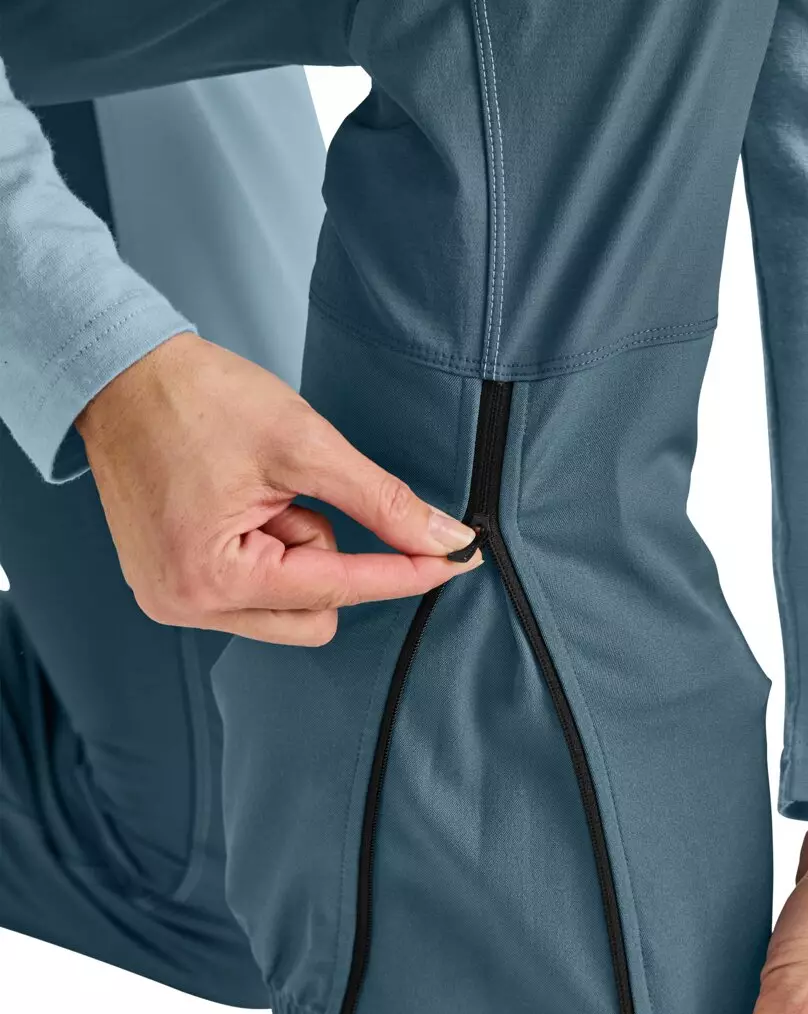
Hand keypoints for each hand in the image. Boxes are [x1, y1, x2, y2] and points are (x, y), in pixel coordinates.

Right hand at [76, 333, 482, 644]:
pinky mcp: (173, 587)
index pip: (340, 588)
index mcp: (212, 578)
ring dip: (296, 554)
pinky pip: (256, 595)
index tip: (458, 562)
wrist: (119, 374)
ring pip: (291, 608)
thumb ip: (382, 501)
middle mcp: (187, 605)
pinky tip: (243, 508)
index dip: (406, 571)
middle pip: (317, 615)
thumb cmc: (196, 399)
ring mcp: (174, 602)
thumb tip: (443, 539)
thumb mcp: (304, 444)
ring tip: (259, 495)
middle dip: (325, 557)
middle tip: (294, 497)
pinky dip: (269, 554)